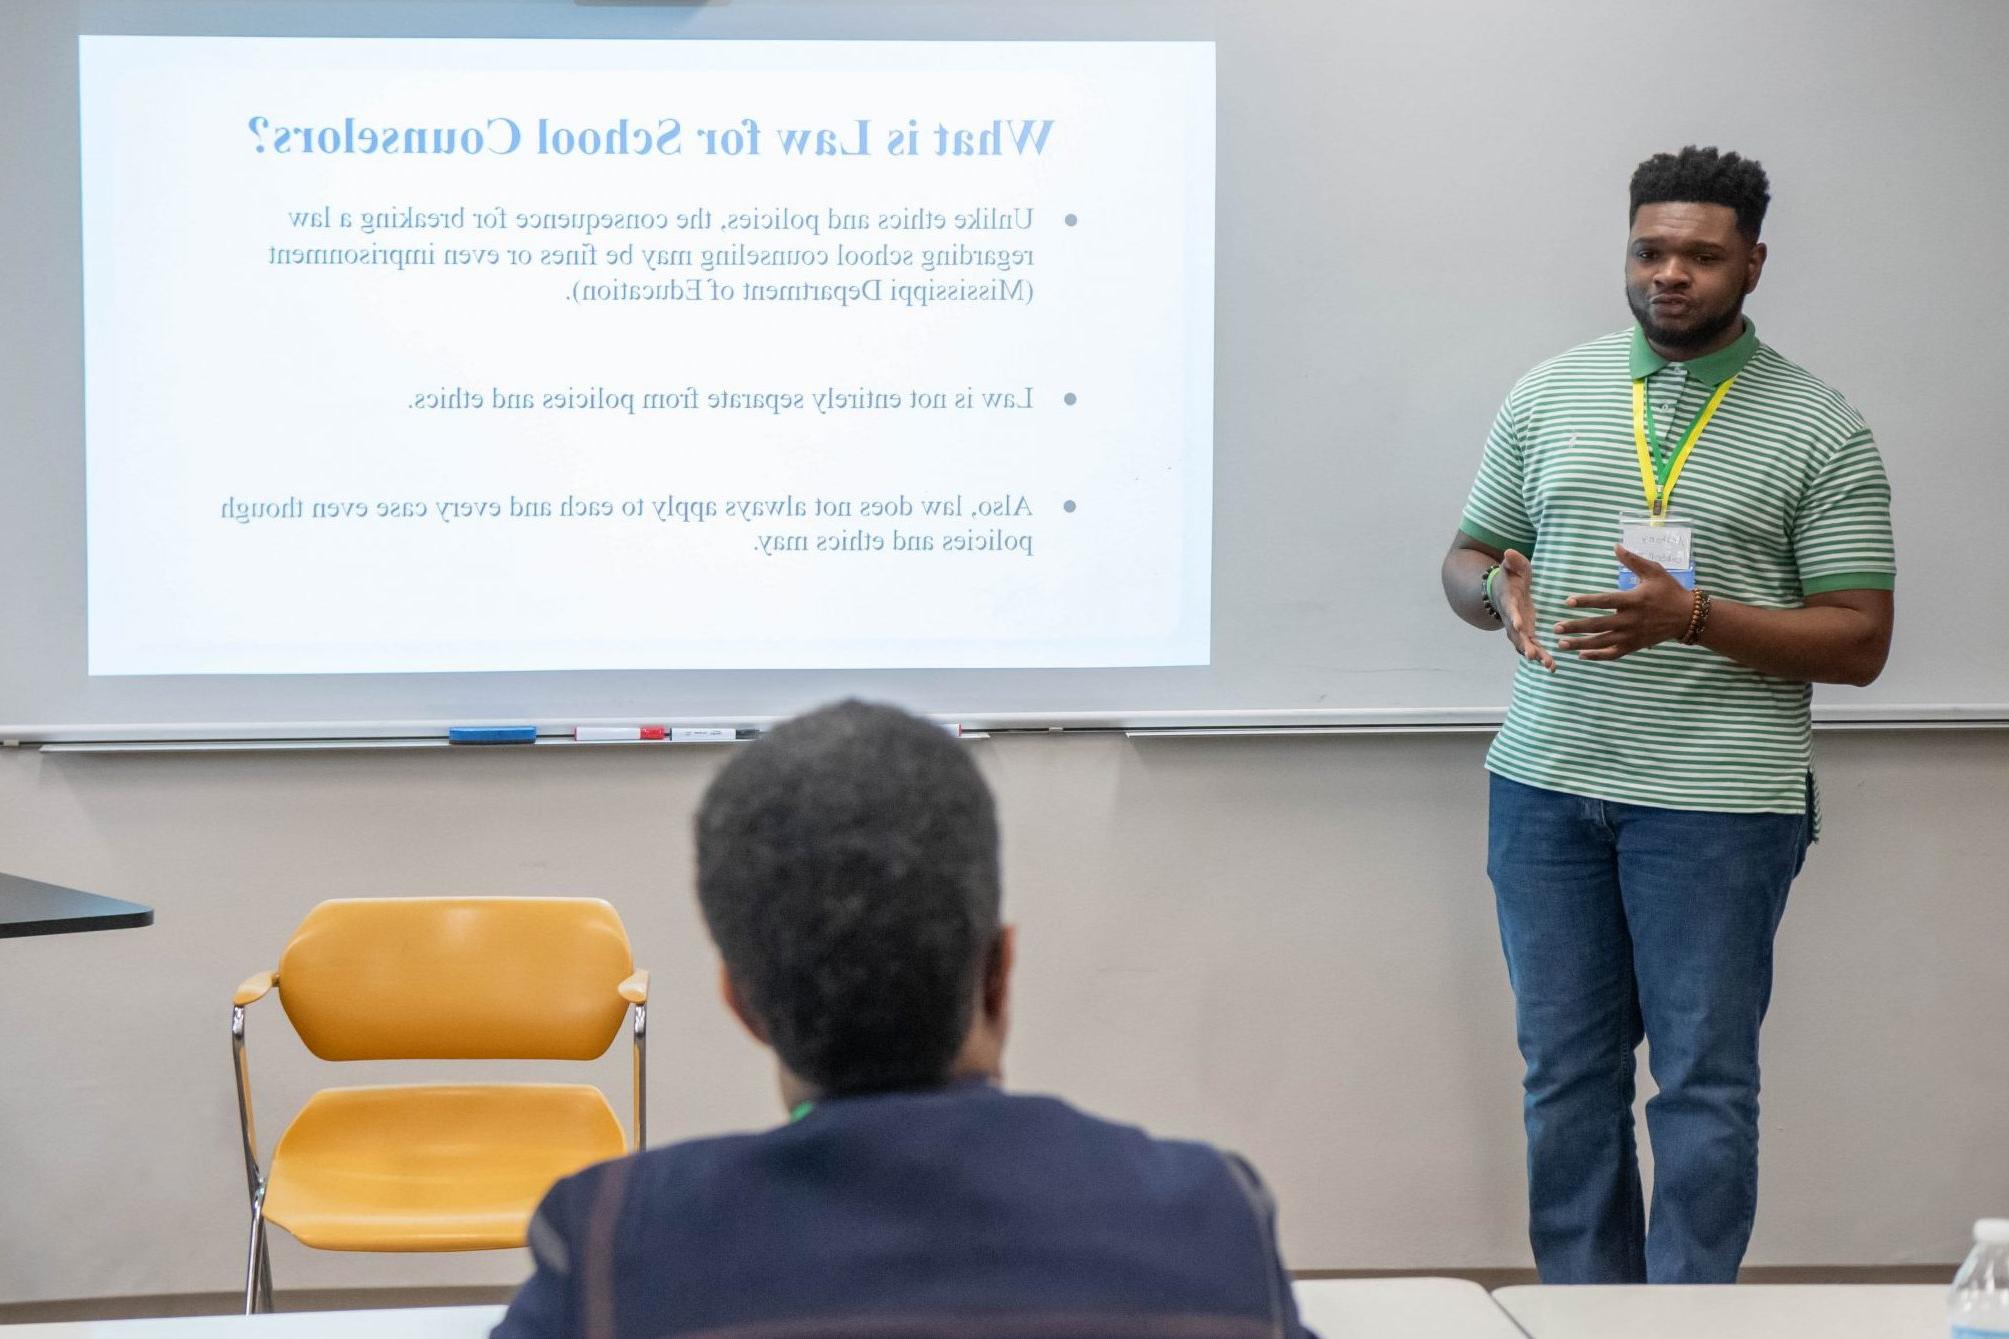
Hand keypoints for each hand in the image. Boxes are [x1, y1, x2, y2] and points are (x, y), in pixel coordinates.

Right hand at [1497, 548, 1554, 671]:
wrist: (1501, 592)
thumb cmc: (1509, 577)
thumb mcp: (1511, 566)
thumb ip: (1512, 561)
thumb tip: (1509, 552)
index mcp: (1508, 602)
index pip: (1510, 610)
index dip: (1513, 617)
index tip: (1518, 624)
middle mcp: (1511, 619)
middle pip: (1516, 635)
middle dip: (1524, 645)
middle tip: (1532, 654)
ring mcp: (1519, 629)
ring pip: (1525, 645)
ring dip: (1536, 655)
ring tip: (1548, 665)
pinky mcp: (1527, 634)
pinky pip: (1534, 647)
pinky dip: (1542, 657)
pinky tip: (1553, 667)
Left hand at [1555, 545, 1693, 660]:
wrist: (1687, 616)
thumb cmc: (1669, 591)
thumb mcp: (1654, 571)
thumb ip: (1633, 560)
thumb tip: (1616, 546)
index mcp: (1633, 600)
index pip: (1605, 601)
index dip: (1586, 601)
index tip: (1568, 601)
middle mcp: (1630, 620)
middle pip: (1598, 625)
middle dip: (1576, 627)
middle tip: (1556, 627)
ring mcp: (1631, 635)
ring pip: (1602, 642)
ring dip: (1580, 644)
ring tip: (1561, 644)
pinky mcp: (1634, 646)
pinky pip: (1613, 654)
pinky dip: (1597, 656)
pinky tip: (1581, 655)